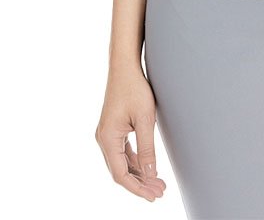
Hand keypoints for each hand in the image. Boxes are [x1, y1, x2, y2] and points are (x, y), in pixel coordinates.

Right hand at [96, 67, 167, 201]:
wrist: (125, 66)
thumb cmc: (135, 88)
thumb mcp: (146, 119)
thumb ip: (147, 148)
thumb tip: (150, 174)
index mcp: (107, 138)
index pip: (121, 174)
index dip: (137, 188)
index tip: (153, 196)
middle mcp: (103, 139)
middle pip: (120, 171)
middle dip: (140, 183)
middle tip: (160, 191)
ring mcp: (107, 134)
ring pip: (121, 162)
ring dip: (139, 173)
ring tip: (158, 182)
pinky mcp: (113, 129)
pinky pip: (122, 152)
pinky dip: (135, 161)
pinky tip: (148, 166)